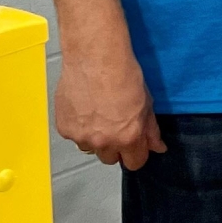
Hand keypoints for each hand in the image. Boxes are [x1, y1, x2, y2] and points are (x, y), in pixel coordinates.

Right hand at [56, 44, 165, 170]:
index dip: (136, 154)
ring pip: (90, 148)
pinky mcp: (65, 128)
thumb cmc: (122, 74)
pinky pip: (74, 136)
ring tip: (99, 114)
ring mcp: (81, 136)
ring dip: (95, 138)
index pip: (135, 163)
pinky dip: (79, 127)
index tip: (135, 146)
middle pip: (110, 159)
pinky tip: (85, 108)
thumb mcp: (146, 103)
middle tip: (115, 126)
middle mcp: (103, 142)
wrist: (95, 59)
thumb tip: (157, 146)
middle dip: (115, 147)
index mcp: (128, 137)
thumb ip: (150, 130)